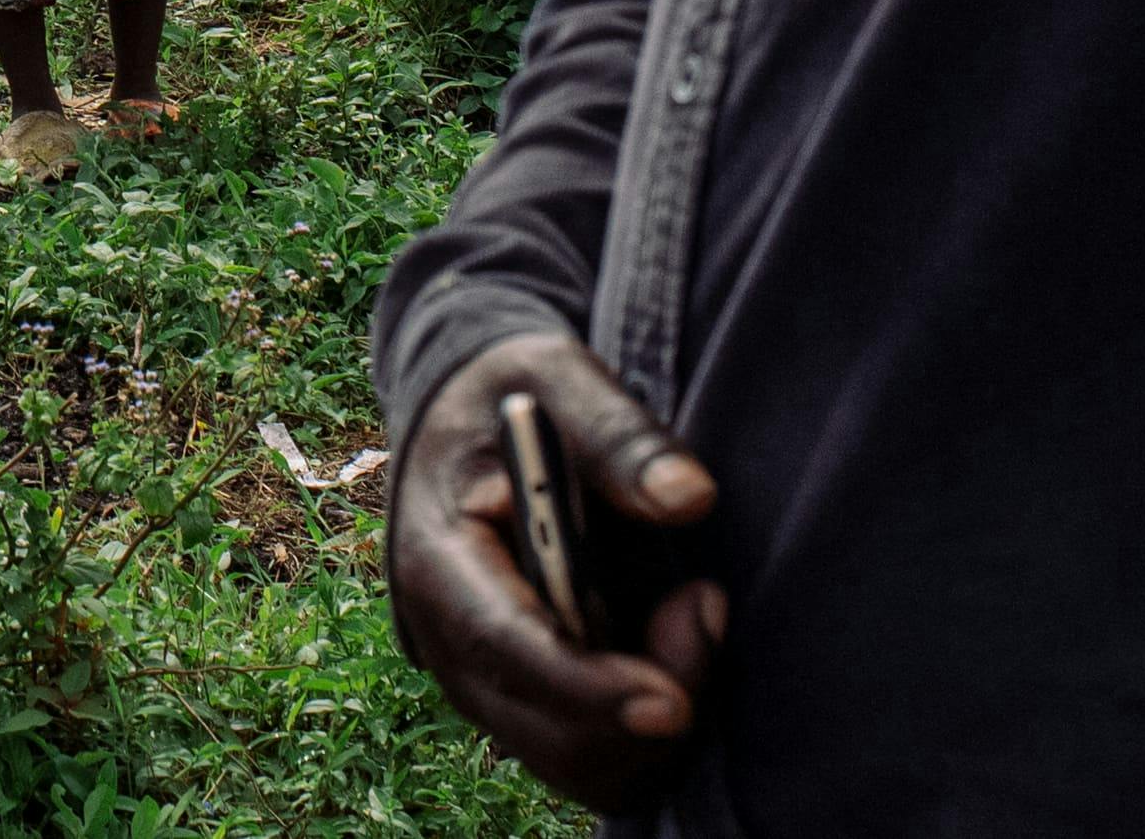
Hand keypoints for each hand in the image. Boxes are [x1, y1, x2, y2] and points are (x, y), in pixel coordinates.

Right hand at [388, 331, 728, 808]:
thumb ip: (619, 434)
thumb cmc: (510, 399)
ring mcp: (484, 683)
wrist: (470, 424)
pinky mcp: (523, 703)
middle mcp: (447, 641)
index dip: (586, 688)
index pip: (502, 646)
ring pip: (579, 764)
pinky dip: (650, 734)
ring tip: (694, 611)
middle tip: (706, 604)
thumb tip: (690, 498)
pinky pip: (595, 763)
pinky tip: (675, 651)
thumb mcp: (555, 379)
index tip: (673, 702)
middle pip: (546, 733)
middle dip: (643, 703)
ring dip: (657, 722)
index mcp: (438, 557)